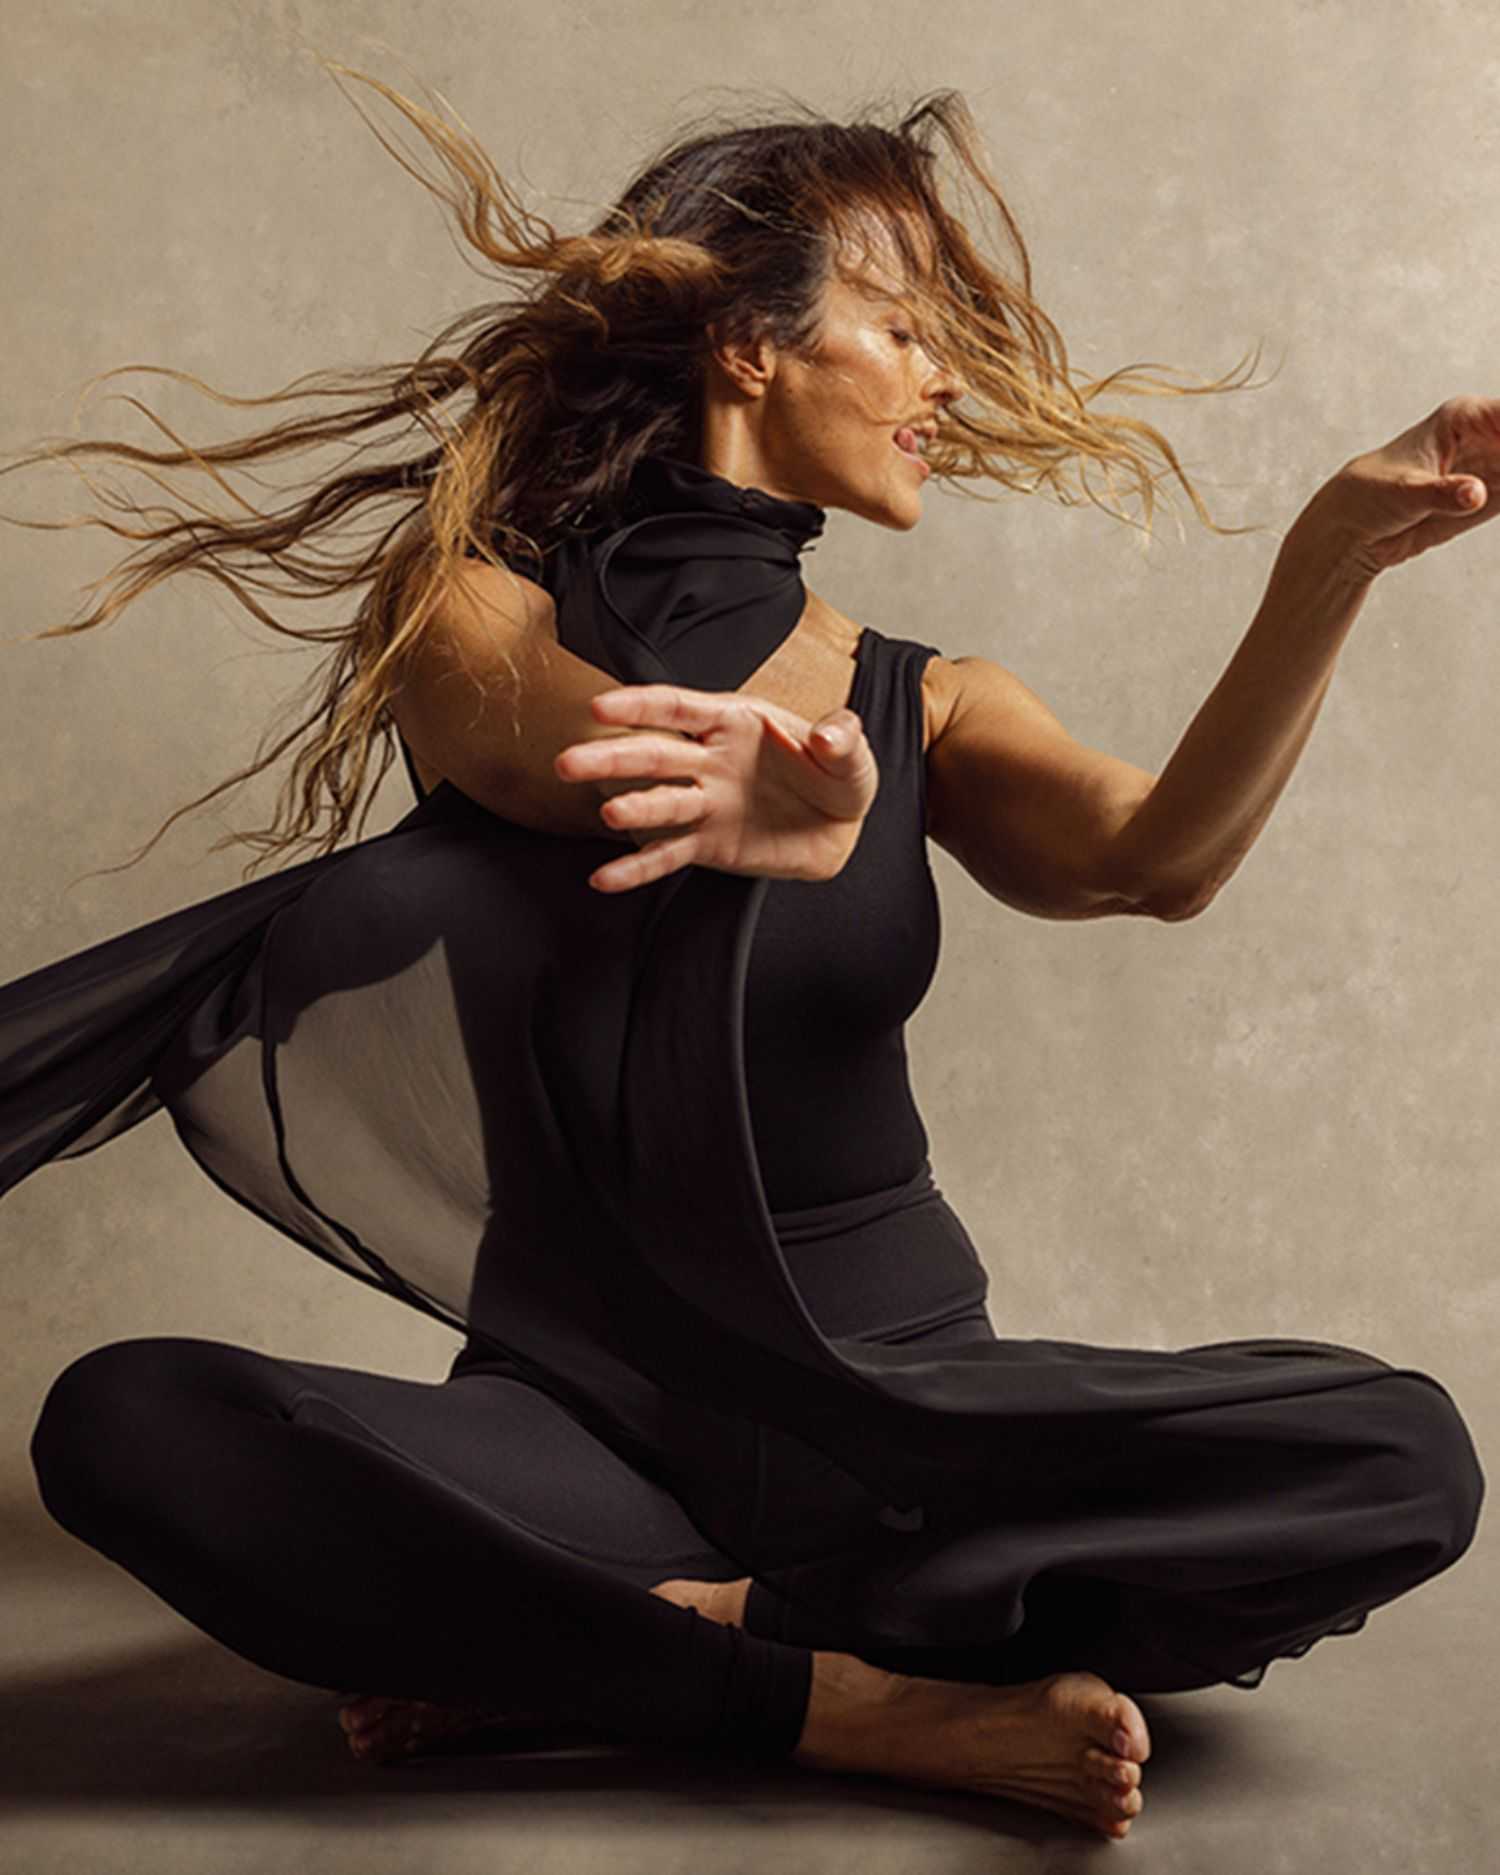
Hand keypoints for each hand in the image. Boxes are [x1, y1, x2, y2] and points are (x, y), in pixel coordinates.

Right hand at [553, 685, 877, 892]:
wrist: (841, 829)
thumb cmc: (838, 777)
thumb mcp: (851, 753)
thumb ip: (841, 737)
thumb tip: (826, 736)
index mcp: (735, 722)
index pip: (679, 706)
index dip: (639, 704)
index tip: (601, 707)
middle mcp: (709, 760)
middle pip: (654, 754)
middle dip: (612, 757)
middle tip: (570, 763)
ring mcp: (704, 804)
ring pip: (659, 803)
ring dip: (633, 806)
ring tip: (610, 813)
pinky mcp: (708, 845)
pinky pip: (667, 856)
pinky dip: (636, 869)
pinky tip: (604, 878)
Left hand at [1313, 395, 1499, 579]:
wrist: (1353, 528)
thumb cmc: (1369, 496)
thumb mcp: (1405, 493)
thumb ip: (1443, 493)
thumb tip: (1474, 494)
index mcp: (1462, 416)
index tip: (1496, 468)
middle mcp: (1481, 435)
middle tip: (1497, 483)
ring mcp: (1489, 465)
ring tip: (1488, 496)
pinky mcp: (1489, 496)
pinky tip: (1489, 502)